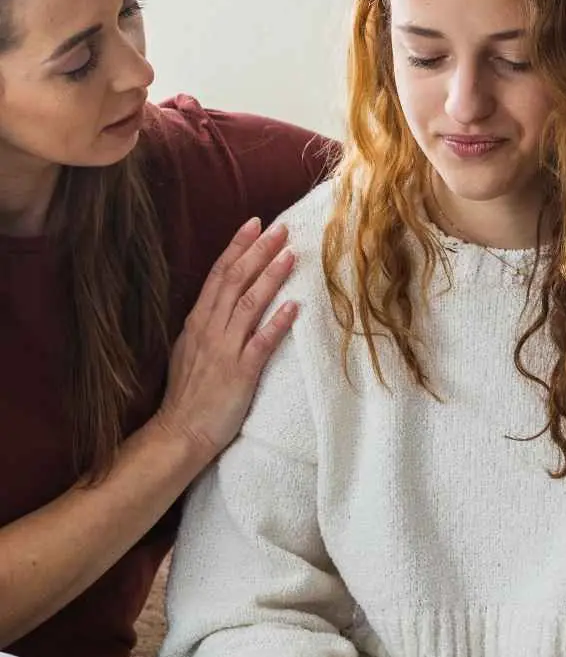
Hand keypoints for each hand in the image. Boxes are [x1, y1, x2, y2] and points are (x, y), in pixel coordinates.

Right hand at [155, 218, 297, 458]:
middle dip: (258, 251)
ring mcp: (224, 350)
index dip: (237, 247)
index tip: (255, 224)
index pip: (218, 274)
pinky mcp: (240, 373)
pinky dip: (277, 322)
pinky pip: (261, 343)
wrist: (179, 432)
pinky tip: (294, 305)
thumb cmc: (187, 394)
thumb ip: (205, 325)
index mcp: (197, 322)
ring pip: (248, 304)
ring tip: (291, 255)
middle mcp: (209, 330)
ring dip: (270, 277)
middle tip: (281, 228)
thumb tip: (220, 303)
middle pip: (234, 281)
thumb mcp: (188, 349)